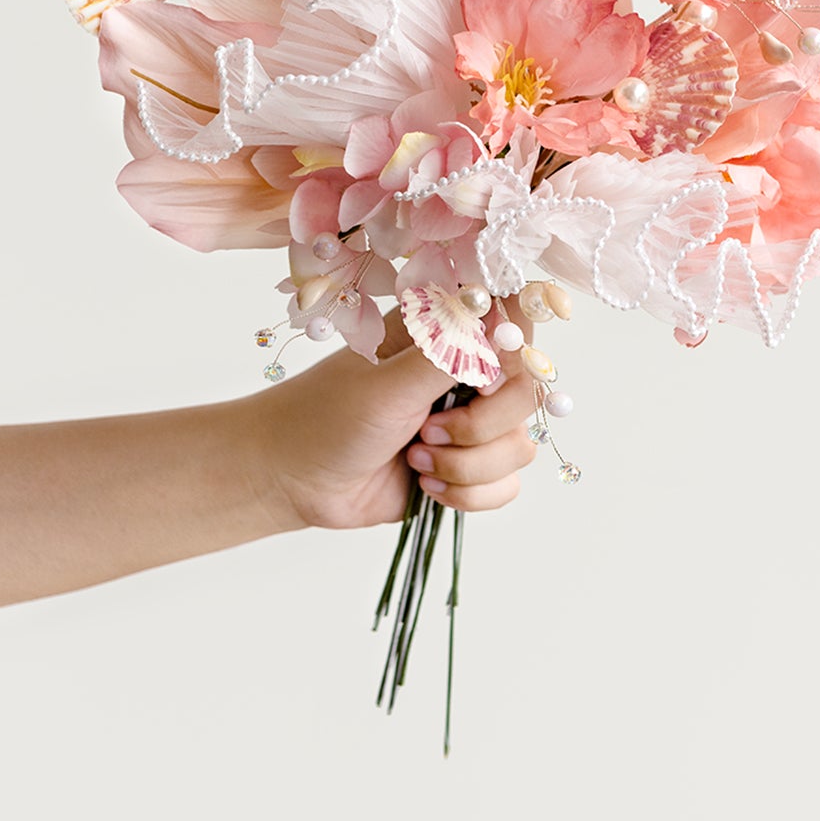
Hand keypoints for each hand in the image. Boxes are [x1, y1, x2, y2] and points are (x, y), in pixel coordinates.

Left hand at [249, 310, 537, 531]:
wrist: (293, 480)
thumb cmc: (327, 418)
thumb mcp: (389, 383)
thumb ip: (451, 355)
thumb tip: (502, 325)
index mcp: (445, 333)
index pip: (514, 327)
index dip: (513, 356)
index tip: (480, 383)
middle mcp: (463, 374)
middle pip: (526, 395)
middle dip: (483, 427)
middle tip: (428, 432)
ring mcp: (467, 423)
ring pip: (519, 446)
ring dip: (469, 466)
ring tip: (416, 462)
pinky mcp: (464, 469)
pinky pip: (506, 485)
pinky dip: (470, 495)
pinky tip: (427, 489)